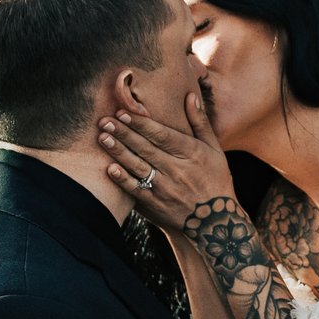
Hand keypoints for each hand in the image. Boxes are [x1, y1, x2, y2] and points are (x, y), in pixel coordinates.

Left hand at [101, 89, 232, 233]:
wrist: (216, 222)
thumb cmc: (216, 180)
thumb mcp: (214, 150)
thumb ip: (200, 122)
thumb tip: (190, 95)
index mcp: (192, 153)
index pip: (162, 135)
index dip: (141, 124)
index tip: (123, 112)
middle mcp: (178, 170)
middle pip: (146, 148)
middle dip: (124, 133)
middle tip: (104, 120)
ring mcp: (166, 189)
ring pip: (138, 167)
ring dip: (119, 152)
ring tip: (103, 137)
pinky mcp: (156, 206)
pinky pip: (137, 191)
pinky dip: (123, 180)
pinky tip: (109, 169)